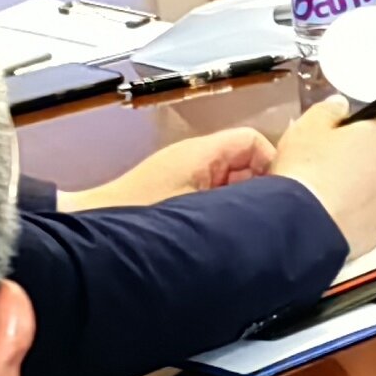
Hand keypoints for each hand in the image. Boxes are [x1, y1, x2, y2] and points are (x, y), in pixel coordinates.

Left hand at [57, 126, 275, 213]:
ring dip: (240, 201)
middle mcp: (193, 157)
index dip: (273, 166)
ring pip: (231, 180)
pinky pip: (213, 194)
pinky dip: (222, 210)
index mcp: (202, 152)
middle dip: (260, 187)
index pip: (255, 142)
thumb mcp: (201, 209)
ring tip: (242, 227)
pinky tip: (220, 233)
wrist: (94, 223)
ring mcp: (184, 174)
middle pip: (246, 161)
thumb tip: (271, 202)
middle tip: (265, 215)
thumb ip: (240, 202)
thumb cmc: (136, 213)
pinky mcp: (175, 192)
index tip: (282, 194)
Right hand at [271, 95, 375, 259]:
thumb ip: (329, 109)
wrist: (304, 226)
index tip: (337, 132)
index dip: (356, 124)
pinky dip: (358, 210)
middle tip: (328, 161)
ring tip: (329, 188)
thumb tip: (340, 105)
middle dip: (360, 153)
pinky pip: (373, 211)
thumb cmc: (307, 173)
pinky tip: (333, 210)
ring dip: (361, 183)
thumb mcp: (308, 126)